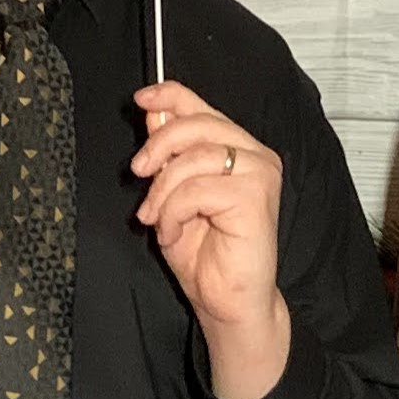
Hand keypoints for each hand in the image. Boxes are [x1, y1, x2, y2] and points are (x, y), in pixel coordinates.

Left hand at [131, 82, 287, 394]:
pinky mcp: (255, 196)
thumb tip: (156, 113)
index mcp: (239, 150)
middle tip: (138, 173)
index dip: (171, 96)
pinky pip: (195, 188)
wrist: (229, 302)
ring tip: (159, 220)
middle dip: (158, 147)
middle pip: (196, 125)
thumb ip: (169, 155)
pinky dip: (173, 212)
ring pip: (193, 158)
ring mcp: (260, 174)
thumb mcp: (173, 195)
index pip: (203, 107)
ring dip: (163, 192)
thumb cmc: (207, 257)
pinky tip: (174, 232)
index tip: (142, 99)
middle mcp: (256, 156)